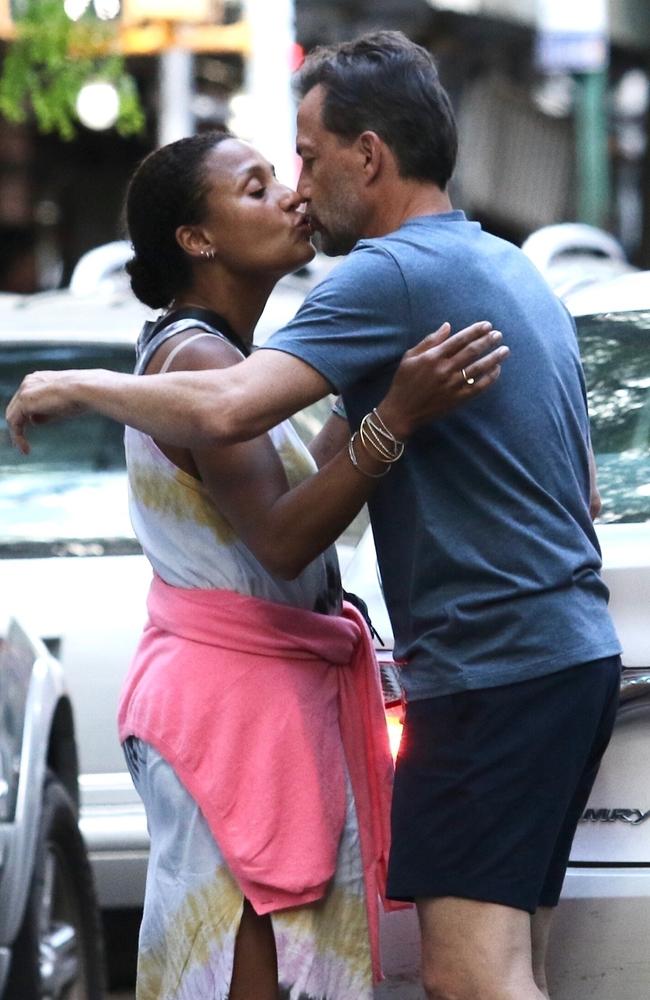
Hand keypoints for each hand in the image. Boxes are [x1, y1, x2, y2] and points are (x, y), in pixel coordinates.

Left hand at [5, 369, 91, 454]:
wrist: (86, 390)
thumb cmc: (81, 397)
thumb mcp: (62, 406)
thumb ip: (46, 412)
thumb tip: (34, 421)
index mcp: (38, 379)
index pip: (26, 400)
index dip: (26, 416)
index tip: (32, 429)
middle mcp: (28, 382)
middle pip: (16, 408)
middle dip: (18, 426)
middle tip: (23, 444)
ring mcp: (25, 390)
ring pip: (13, 416)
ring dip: (17, 435)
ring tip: (25, 450)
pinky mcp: (24, 401)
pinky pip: (14, 422)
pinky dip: (17, 436)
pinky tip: (25, 448)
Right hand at [377, 321, 508, 438]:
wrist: (402, 412)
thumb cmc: (404, 382)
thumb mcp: (410, 357)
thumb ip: (429, 341)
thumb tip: (448, 326)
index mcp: (433, 357)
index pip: (459, 339)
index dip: (475, 331)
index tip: (487, 325)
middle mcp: (444, 369)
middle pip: (472, 351)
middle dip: (488, 341)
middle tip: (499, 334)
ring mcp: (452, 385)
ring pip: (479, 368)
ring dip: (494, 358)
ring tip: (505, 350)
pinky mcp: (457, 399)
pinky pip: (478, 387)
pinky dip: (490, 378)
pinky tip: (497, 370)